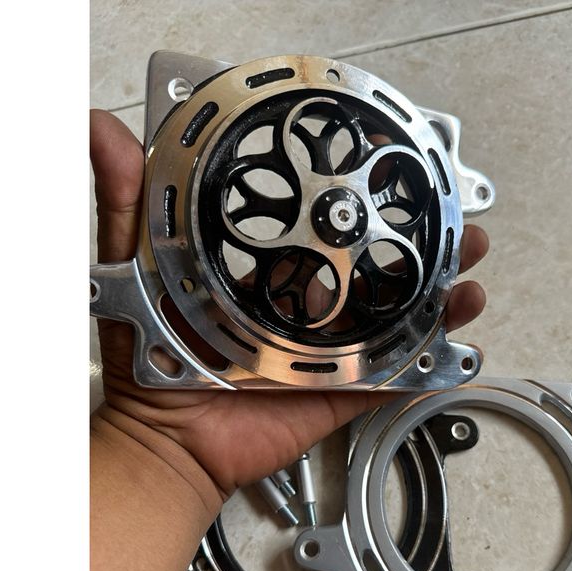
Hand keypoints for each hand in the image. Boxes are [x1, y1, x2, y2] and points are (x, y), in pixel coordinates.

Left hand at [90, 109, 489, 511]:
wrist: (171, 438)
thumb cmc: (153, 358)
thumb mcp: (137, 266)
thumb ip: (129, 202)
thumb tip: (104, 131)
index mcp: (271, 274)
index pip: (326, 230)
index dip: (363, 204)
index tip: (394, 177)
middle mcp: (307, 309)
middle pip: (375, 269)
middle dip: (419, 245)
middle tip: (454, 225)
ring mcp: (329, 353)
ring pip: (395, 318)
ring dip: (437, 295)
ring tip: (467, 275)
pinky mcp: (341, 392)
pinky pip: (391, 376)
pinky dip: (427, 361)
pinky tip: (460, 341)